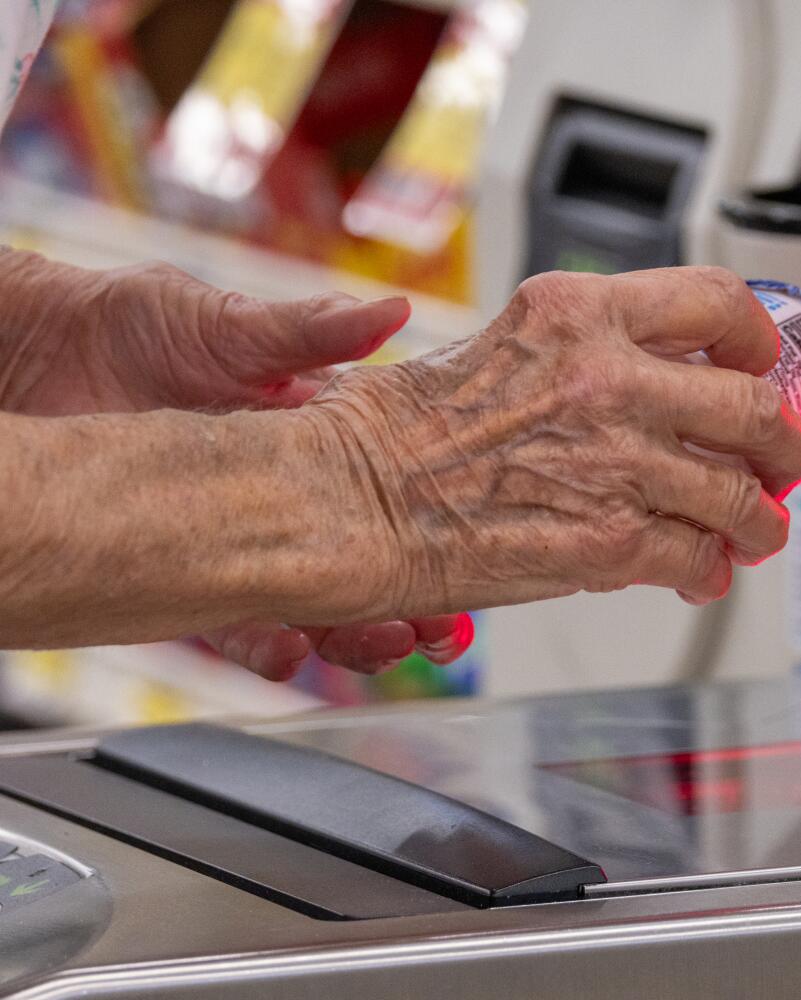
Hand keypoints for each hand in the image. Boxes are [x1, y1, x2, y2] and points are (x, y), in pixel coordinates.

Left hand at [0, 250, 473, 678]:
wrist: (28, 355)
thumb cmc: (125, 323)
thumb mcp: (225, 320)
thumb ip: (309, 330)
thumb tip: (392, 310)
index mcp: (314, 431)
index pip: (394, 485)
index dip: (437, 521)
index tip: (475, 548)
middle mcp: (284, 492)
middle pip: (365, 557)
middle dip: (411, 596)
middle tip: (442, 625)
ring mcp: (236, 533)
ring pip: (314, 598)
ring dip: (355, 629)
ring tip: (386, 639)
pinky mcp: (180, 567)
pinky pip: (234, 621)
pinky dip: (267, 643)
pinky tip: (292, 650)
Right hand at [296, 267, 800, 621]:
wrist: (343, 502)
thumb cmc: (393, 433)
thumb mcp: (500, 349)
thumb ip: (585, 360)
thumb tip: (647, 393)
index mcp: (581, 315)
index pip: (716, 302)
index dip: (757, 338)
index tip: (759, 360)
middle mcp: (611, 378)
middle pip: (753, 405)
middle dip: (783, 443)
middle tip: (785, 460)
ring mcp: (619, 460)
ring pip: (740, 494)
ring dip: (758, 521)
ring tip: (757, 532)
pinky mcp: (611, 540)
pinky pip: (697, 556)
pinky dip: (708, 571)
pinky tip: (700, 573)